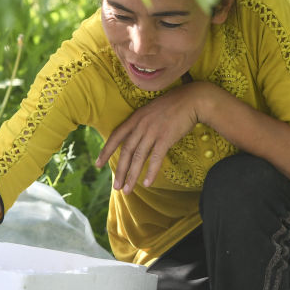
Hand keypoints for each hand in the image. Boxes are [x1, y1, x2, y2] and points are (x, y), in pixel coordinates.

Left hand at [96, 81, 215, 192]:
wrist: (191, 99)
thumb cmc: (172, 106)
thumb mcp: (150, 112)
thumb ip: (141, 126)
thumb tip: (135, 144)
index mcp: (135, 119)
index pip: (116, 136)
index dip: (106, 151)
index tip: (97, 164)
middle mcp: (141, 125)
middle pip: (126, 151)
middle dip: (119, 170)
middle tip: (115, 186)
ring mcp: (153, 132)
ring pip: (138, 158)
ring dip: (132, 176)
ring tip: (127, 190)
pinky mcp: (166, 138)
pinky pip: (156, 158)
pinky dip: (150, 172)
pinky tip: (147, 183)